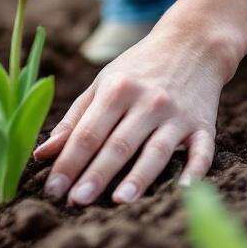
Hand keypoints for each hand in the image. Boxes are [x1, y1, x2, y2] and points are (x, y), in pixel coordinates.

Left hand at [33, 27, 237, 204]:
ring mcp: (177, 115)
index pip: (87, 133)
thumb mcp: (103, 83)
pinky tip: (183, 191)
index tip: (53, 189)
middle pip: (118, 144)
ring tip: (118, 202)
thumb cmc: (139, 68)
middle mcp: (147, 102)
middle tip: (75, 202)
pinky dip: (194, 171)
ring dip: (138, 178)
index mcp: (117, 90)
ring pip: (156, 151)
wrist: (193, 44)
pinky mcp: (203, 125)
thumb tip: (42, 154)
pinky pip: (202, 152)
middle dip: (95, 175)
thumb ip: (75, 119)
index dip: (69, 162)